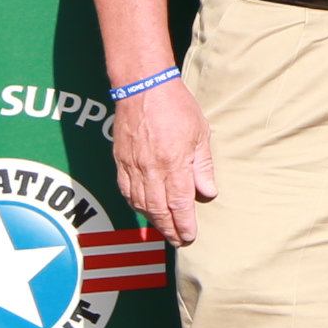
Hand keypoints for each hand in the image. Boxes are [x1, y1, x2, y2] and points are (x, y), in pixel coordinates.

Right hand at [112, 76, 216, 245]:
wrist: (142, 87)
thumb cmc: (176, 106)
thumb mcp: (200, 134)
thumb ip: (202, 166)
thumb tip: (207, 192)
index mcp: (172, 163)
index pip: (178, 203)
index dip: (184, 223)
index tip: (189, 236)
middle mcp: (149, 169)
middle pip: (157, 209)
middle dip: (168, 228)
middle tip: (177, 240)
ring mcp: (131, 166)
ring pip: (140, 203)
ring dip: (152, 219)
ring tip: (164, 228)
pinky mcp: (120, 160)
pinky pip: (126, 190)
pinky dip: (135, 204)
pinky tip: (144, 209)